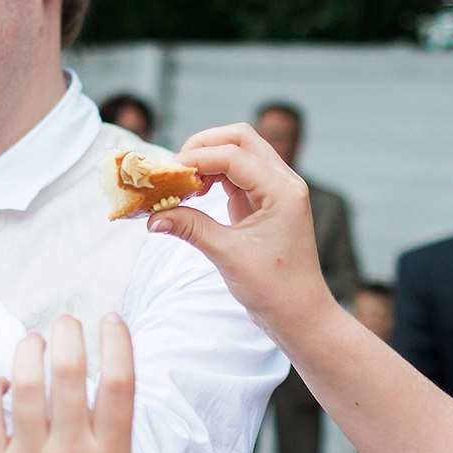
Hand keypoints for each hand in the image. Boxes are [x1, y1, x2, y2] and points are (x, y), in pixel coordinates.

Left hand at [0, 316, 136, 452]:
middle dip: (68, 333)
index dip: (117, 342)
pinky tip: (0, 384)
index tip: (111, 320)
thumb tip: (106, 392)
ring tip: (32, 343)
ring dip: (29, 350)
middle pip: (71, 371)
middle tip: (65, 325)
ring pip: (27, 383)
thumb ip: (114, 441)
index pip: (120, 383)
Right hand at [145, 123, 332, 343]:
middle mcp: (283, 182)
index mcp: (282, 191)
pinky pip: (236, 174)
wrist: (299, 314)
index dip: (197, 158)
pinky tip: (193, 193)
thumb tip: (153, 217)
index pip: (234, 155)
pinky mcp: (264, 201)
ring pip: (239, 152)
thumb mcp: (228, 255)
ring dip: (207, 160)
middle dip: (203, 146)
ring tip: (180, 183)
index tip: (165, 173)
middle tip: (173, 169)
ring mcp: (275, 190)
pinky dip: (213, 176)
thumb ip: (191, 228)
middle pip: (240, 139)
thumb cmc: (274, 289)